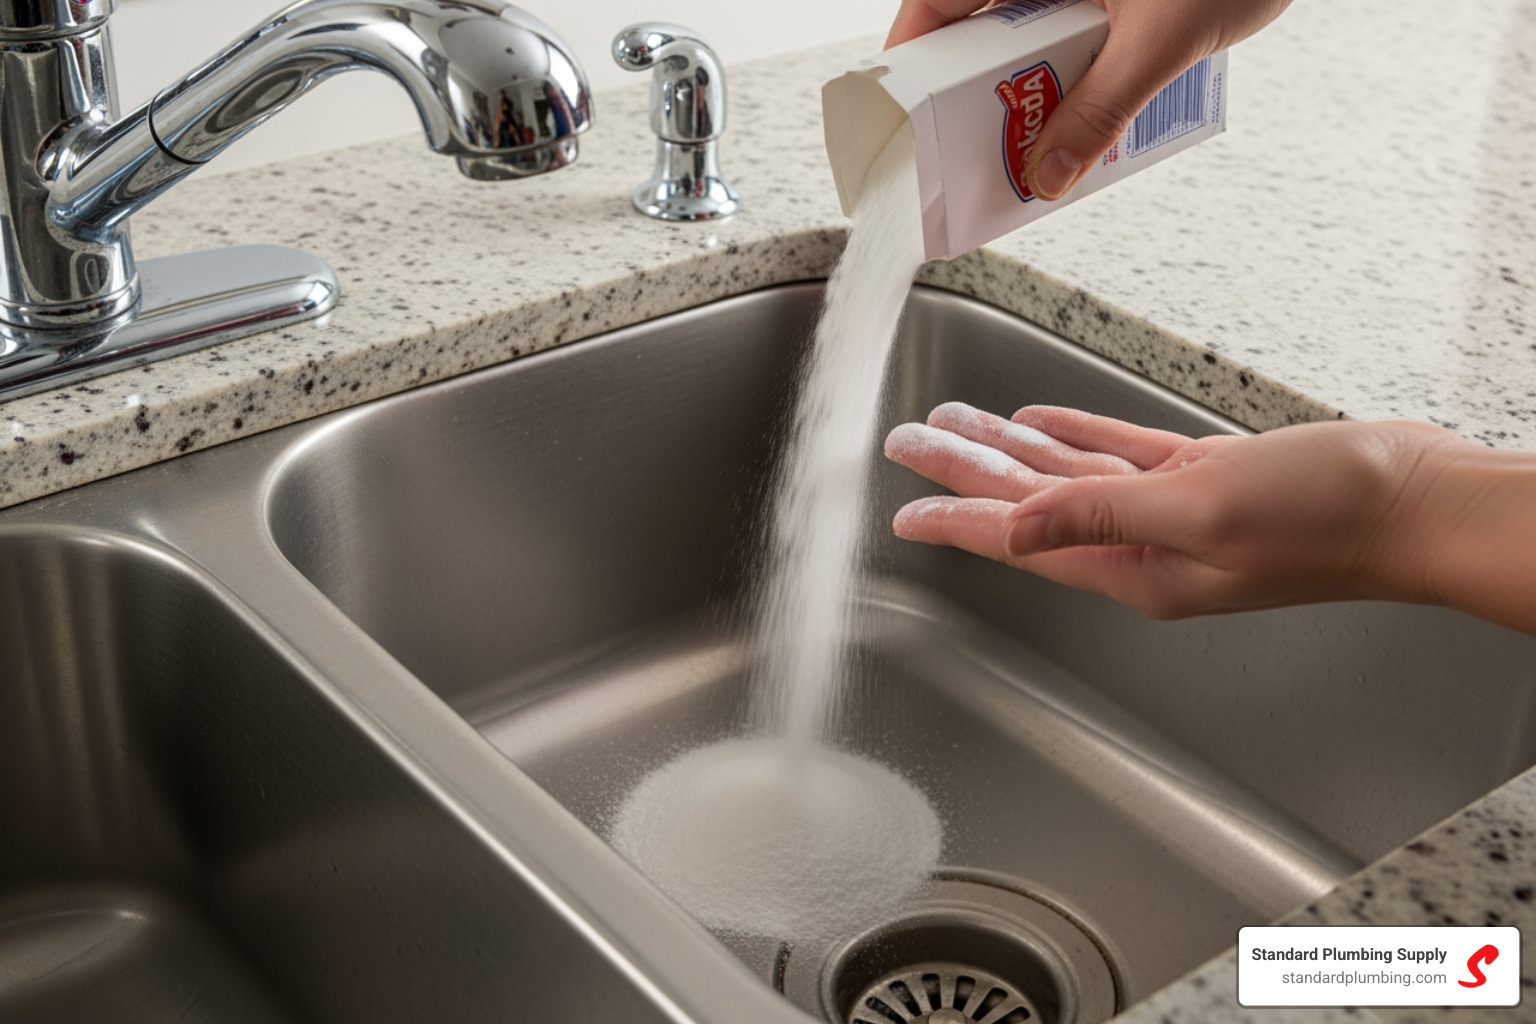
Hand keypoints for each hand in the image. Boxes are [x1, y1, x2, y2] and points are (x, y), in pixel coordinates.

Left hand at [884, 402, 1535, 633]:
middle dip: (963, 471)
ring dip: (1009, 450)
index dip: (955, 519)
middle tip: (909, 441)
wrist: (1417, 501)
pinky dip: (1077, 437)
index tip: (902, 509)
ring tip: (954, 424)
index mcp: (1135, 568)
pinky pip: (1119, 457)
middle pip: (1029, 504)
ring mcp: (1174, 513)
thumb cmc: (1328, 518)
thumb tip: (1017, 525)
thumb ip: (1101, 515)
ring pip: (1068, 477)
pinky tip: (1041, 424)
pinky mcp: (1205, 479)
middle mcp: (1144, 546)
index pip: (1019, 542)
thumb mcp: (1200, 511)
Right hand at [885, 0, 1291, 199]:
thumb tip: (1050, 174)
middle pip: (974, 28)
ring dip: (1026, 94)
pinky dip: (1069, 79)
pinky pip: (1065, 38)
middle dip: (972, 95)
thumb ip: (1103, 109)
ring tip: (1035, 146)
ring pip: (1020, 37)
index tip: (898, 116)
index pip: (934, 0)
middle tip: (974, 150)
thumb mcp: (1164, 39)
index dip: (906, 59)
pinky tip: (1087, 116)